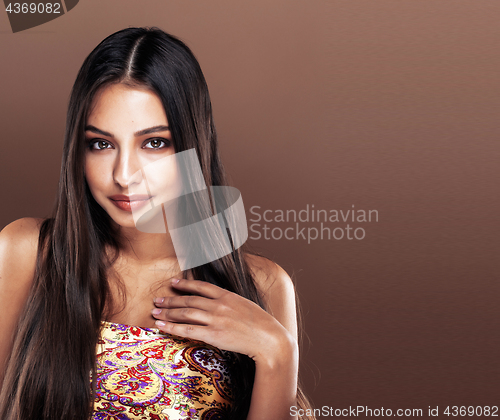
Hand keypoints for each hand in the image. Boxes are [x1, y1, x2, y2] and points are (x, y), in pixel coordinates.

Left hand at [151, 278, 295, 363]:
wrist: (269, 339)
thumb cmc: (260, 323)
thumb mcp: (244, 305)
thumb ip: (229, 302)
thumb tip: (215, 302)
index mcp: (227, 295)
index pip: (201, 286)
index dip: (185, 284)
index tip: (173, 283)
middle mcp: (219, 305)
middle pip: (189, 300)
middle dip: (171, 300)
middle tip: (157, 300)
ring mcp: (215, 319)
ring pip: (185, 313)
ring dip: (168, 313)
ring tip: (155, 312)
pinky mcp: (214, 335)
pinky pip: (188, 330)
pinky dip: (172, 327)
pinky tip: (162, 326)